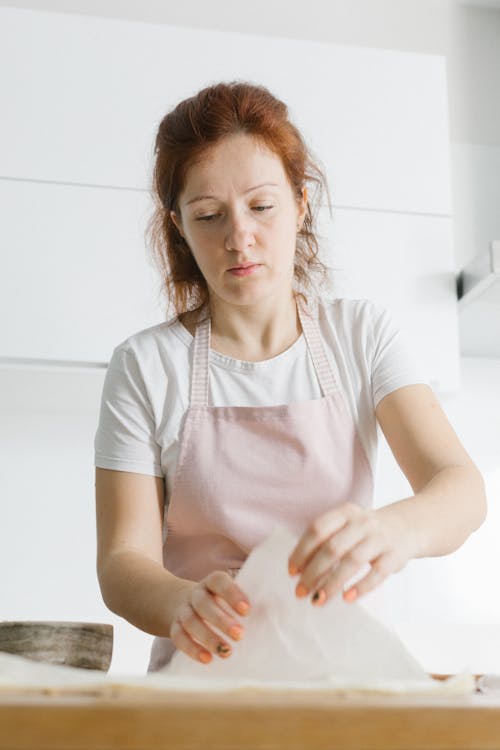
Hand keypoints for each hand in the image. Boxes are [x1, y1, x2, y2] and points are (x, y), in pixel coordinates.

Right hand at [170, 571, 250, 664]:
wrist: (178, 600)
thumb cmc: (216, 601)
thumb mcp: (227, 596)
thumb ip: (245, 604)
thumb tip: (274, 612)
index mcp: (211, 582)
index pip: (219, 581)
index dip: (232, 594)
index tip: (247, 611)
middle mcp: (195, 594)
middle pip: (204, 603)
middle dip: (221, 620)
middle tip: (240, 635)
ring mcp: (182, 610)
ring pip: (191, 621)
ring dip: (208, 637)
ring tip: (226, 652)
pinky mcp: (174, 626)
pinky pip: (178, 637)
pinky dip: (192, 648)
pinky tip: (207, 659)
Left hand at [287, 502, 412, 605]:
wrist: (408, 526)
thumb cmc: (366, 532)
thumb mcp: (347, 526)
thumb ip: (325, 542)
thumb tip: (299, 571)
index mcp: (345, 513)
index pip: (317, 529)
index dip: (302, 551)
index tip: (292, 572)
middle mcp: (362, 523)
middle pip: (332, 548)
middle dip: (313, 572)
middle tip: (300, 592)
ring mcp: (380, 538)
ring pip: (352, 561)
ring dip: (332, 583)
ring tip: (318, 600)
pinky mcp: (396, 555)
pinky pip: (377, 573)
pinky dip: (361, 586)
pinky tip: (346, 598)